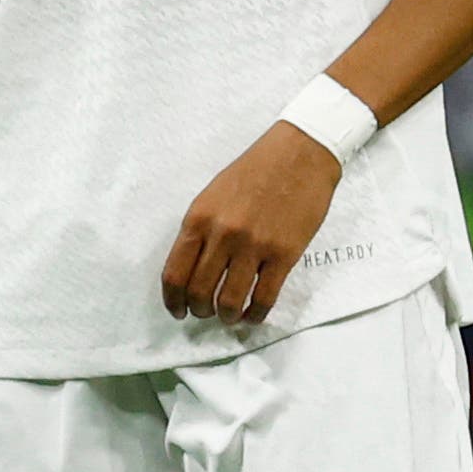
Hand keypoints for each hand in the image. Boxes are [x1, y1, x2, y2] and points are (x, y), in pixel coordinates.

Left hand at [162, 121, 343, 323]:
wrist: (299, 154)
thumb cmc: (254, 171)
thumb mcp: (213, 194)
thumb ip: (200, 230)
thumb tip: (191, 270)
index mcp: (199, 217)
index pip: (174, 273)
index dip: (173, 300)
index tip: (178, 310)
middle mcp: (222, 234)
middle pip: (199, 292)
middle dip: (199, 311)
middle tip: (205, 313)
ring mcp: (254, 246)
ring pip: (229, 302)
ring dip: (226, 317)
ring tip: (229, 316)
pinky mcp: (284, 255)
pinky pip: (263, 299)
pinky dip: (254, 315)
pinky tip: (252, 314)